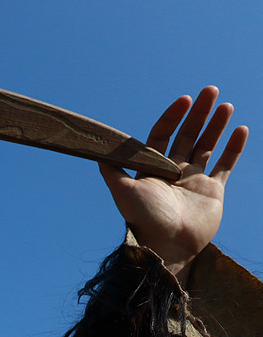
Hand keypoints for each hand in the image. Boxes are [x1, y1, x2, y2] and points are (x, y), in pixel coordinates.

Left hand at [99, 87, 247, 285]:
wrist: (167, 245)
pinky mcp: (213, 192)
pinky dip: (233, 148)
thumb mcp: (123, 191)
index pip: (162, 134)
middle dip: (198, 114)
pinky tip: (240, 129)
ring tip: (225, 105)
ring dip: (216, 125)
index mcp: (152, 168)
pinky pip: (225, 165)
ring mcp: (194, 180)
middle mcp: (173, 171)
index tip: (184, 100)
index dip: (173, 116)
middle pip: (187, 135)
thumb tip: (96, 148)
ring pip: (207, 145)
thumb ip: (111, 169)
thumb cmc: (144, 219)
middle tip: (210, 91)